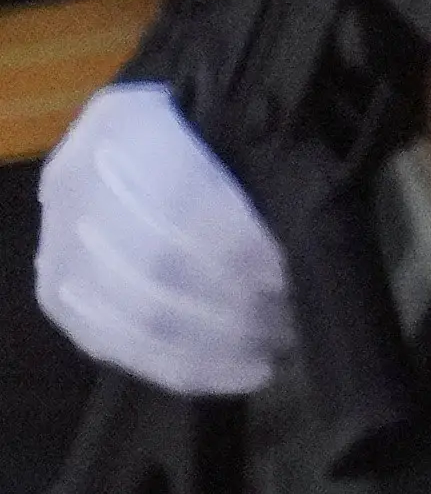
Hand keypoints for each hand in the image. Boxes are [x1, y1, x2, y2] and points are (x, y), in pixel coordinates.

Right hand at [32, 83, 288, 394]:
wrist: (144, 138)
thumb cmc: (211, 126)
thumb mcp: (235, 121)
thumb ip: (261, 160)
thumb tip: (309, 220)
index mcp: (124, 124)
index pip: (179, 197)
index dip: (240, 244)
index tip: (295, 270)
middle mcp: (77, 185)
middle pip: (159, 265)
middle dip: (238, 303)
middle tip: (297, 314)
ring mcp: (57, 247)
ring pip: (138, 316)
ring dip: (222, 343)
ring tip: (280, 343)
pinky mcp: (59, 297)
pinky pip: (119, 348)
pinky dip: (187, 368)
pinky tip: (245, 372)